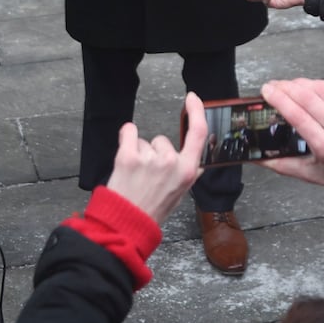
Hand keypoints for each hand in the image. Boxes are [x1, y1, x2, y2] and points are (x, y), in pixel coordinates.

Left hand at [103, 92, 205, 224]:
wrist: (127, 223)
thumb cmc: (152, 211)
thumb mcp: (179, 194)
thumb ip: (185, 175)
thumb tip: (195, 165)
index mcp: (187, 171)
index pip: (198, 133)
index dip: (197, 112)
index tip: (192, 99)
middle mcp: (171, 162)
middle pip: (162, 140)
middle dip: (154, 152)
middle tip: (147, 176)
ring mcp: (150, 158)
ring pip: (144, 141)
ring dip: (138, 153)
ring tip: (135, 176)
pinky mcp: (128, 156)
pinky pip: (129, 131)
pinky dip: (126, 137)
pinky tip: (125, 155)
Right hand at [258, 78, 323, 190]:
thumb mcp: (310, 175)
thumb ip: (281, 165)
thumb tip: (256, 157)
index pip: (298, 116)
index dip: (279, 100)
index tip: (266, 92)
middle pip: (307, 98)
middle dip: (285, 87)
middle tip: (271, 86)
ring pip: (320, 89)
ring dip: (299, 83)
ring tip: (286, 85)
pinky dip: (316, 83)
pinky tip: (306, 85)